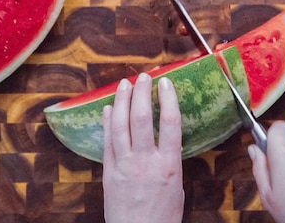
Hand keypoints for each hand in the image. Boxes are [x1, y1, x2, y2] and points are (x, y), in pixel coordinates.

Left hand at [102, 73, 183, 222]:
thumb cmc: (162, 218)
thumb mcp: (177, 188)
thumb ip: (170, 162)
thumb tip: (166, 142)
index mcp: (169, 166)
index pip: (170, 123)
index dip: (168, 98)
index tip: (166, 82)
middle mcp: (145, 161)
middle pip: (142, 118)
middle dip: (142, 92)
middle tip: (143, 76)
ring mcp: (124, 165)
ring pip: (121, 125)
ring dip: (121, 100)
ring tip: (124, 84)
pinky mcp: (108, 171)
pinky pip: (107, 141)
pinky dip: (106, 122)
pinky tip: (106, 108)